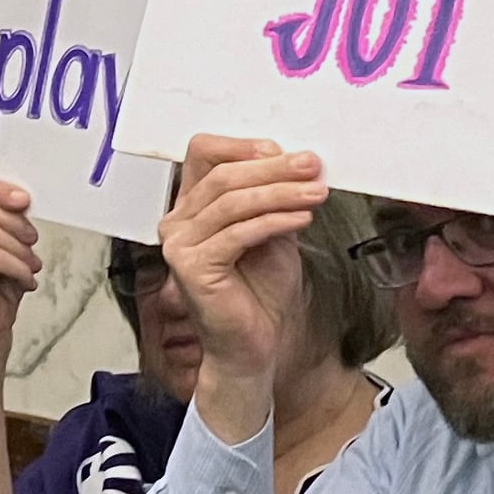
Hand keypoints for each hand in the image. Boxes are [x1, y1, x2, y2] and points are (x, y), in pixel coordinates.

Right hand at [158, 136, 326, 379]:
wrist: (254, 346)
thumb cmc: (259, 293)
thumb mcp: (273, 231)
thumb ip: (273, 199)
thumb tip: (296, 163)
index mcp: (191, 207)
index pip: (204, 154)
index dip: (243, 147)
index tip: (286, 152)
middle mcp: (177, 222)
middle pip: (222, 175)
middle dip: (272, 168)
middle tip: (311, 167)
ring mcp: (179, 245)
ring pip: (231, 202)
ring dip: (280, 193)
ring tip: (315, 193)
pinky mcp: (191, 267)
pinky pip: (237, 233)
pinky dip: (273, 221)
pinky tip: (301, 219)